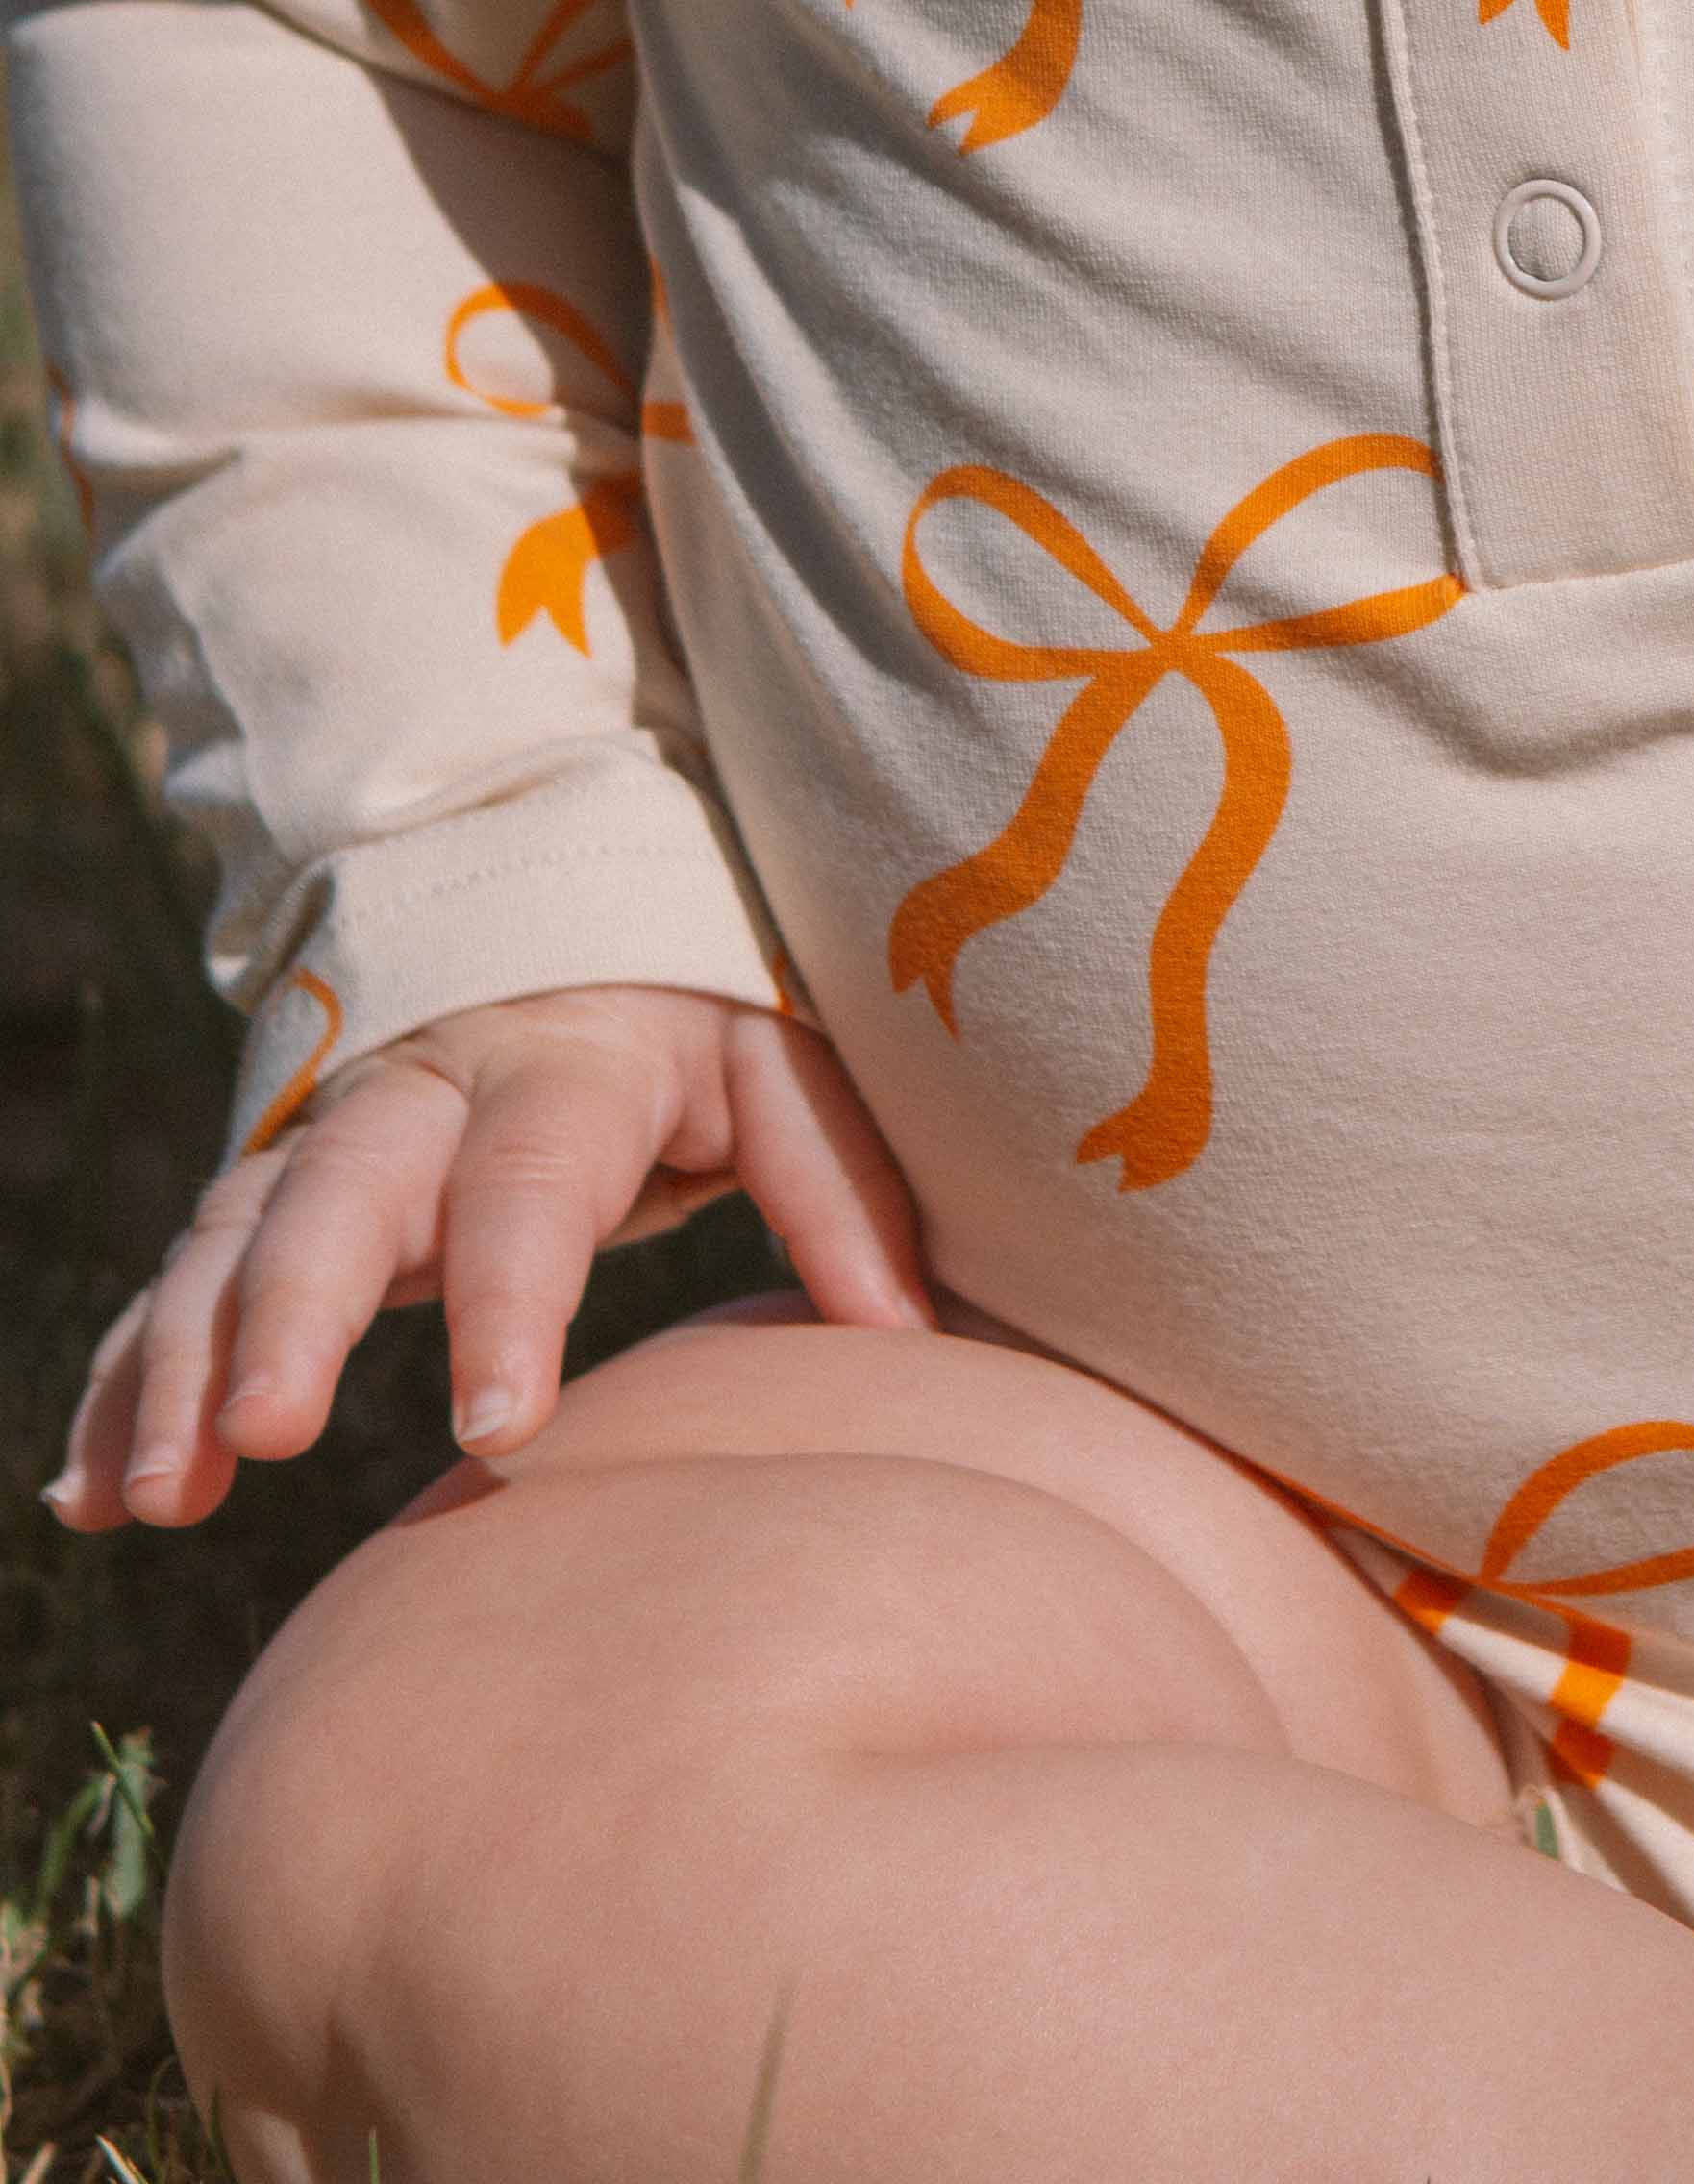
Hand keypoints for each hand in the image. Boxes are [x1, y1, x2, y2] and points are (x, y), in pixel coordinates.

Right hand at [50, 984, 931, 1532]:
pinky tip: (88, 1495)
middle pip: (340, 1196)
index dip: (513, 1297)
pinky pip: (184, 1280)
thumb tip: (905, 1339)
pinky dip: (126, 1380)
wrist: (562, 894)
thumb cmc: (698, 1002)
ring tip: (149, 1499)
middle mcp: (425, 1093)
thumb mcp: (779, 1055)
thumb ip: (834, 1182)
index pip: (535, 1181)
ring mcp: (332, 1136)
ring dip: (180, 1366)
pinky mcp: (275, 1186)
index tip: (501, 1426)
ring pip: (234, 1243)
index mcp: (566, 1062)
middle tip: (259, 1441)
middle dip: (290, 1316)